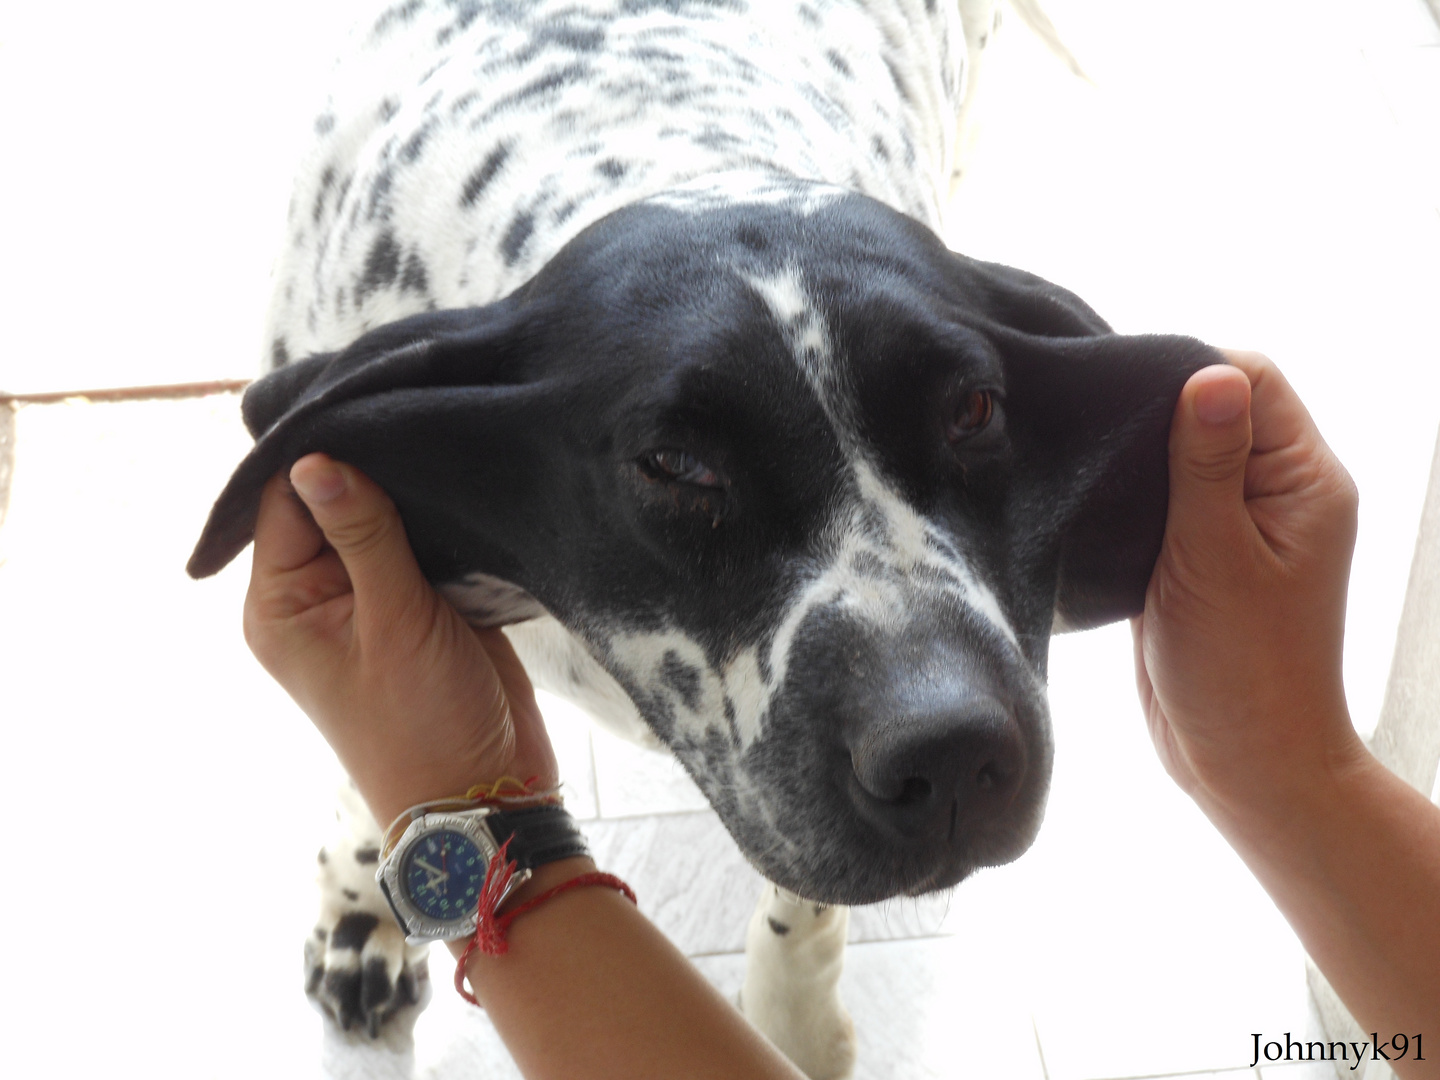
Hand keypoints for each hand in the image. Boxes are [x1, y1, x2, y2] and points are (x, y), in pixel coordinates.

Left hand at [243, 453, 556, 828]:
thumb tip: (315, 457)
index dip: (326, 458)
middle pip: (334, 505)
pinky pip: (425, 544)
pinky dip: (445, 523)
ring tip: (448, 451)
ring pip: (384, 520)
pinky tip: (468, 492)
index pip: (287, 503)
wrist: (487, 792)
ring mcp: (373, 600)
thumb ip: (362, 534)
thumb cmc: (423, 723)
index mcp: (283, 605)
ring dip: (415, 496)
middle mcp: (318, 597)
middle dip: (376, 471)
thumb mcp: (393, 621)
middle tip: (421, 423)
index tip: (376, 412)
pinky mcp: (424, 605)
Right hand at [1131, 351, 1364, 818]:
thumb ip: (1206, 464)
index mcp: (1304, 481)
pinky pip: (1160, 503)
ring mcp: (1235, 527)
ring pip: (1178, 457)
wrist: (1241, 763)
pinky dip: (1128, 501)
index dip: (1191, 375)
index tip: (1124, 397)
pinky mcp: (1195, 558)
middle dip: (1153, 416)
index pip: (1253, 381)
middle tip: (1094, 437)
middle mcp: (1276, 495)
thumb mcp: (1215, 555)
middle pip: (1213, 412)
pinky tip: (1093, 512)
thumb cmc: (1242, 670)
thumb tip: (1208, 373)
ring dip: (1135, 462)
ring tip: (1088, 473)